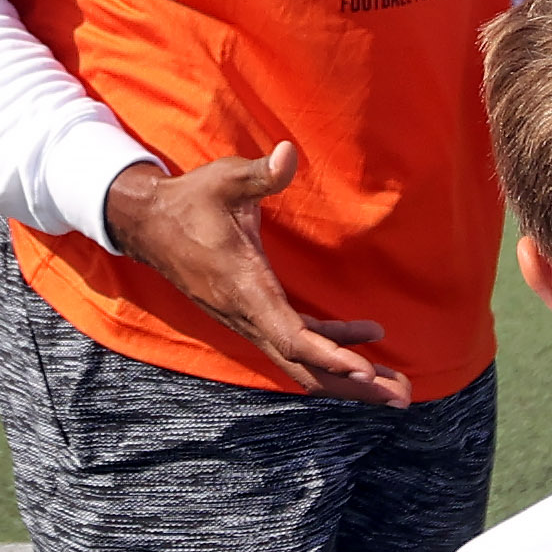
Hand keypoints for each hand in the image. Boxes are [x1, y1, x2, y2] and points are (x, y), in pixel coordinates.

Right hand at [105, 149, 407, 402]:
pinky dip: (332, 349)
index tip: (366, 370)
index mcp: (246, 288)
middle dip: (352, 386)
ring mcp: (251, 320)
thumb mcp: (224, 180)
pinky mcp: (255, 314)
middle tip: (403, 397)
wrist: (148, 224)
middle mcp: (249, 315)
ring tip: (396, 387)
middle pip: (305, 366)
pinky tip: (367, 339)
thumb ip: (259, 174)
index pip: (292, 336)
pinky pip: (297, 343)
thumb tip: (288, 153)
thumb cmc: (191, 200)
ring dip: (347, 378)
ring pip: (302, 363)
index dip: (330, 354)